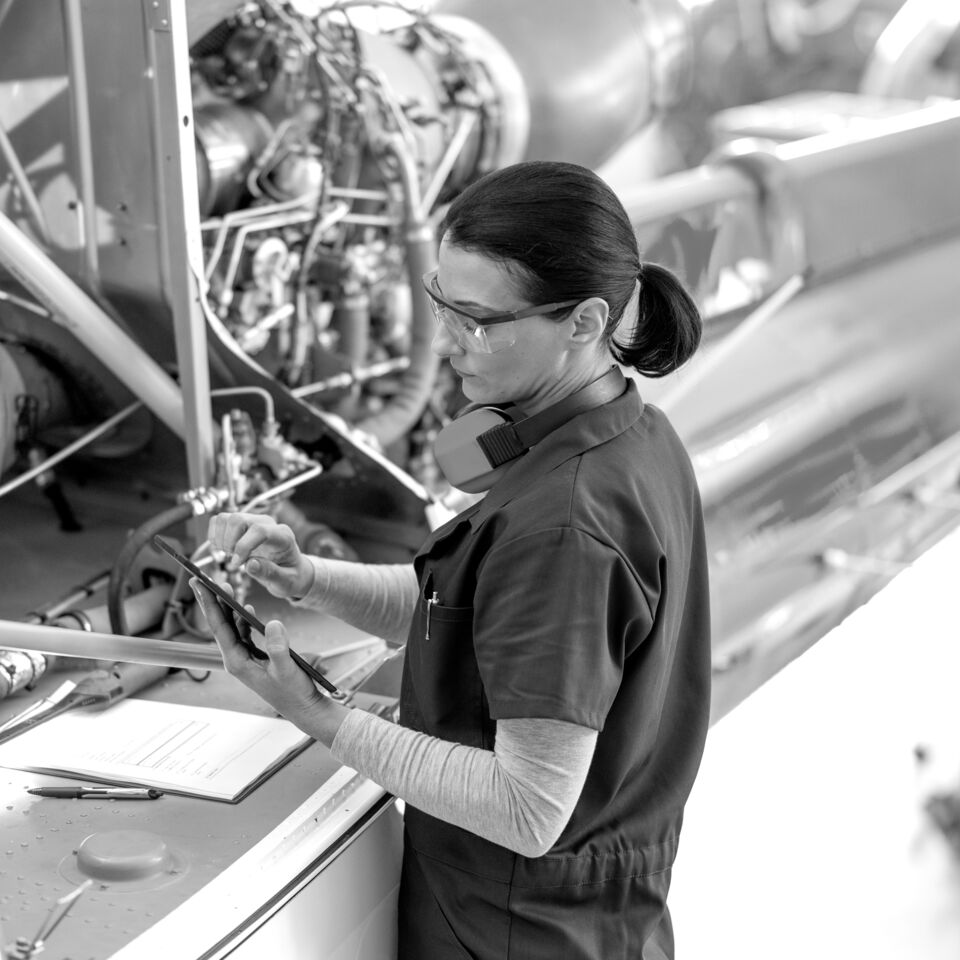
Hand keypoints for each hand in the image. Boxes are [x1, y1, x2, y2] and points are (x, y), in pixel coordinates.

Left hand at [189, 578, 347, 746]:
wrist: (303, 708)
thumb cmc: (294, 692)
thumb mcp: (287, 670)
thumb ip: (278, 647)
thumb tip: (271, 622)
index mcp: (237, 662)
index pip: (219, 628)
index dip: (209, 604)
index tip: (200, 584)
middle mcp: (236, 659)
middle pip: (219, 625)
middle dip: (211, 602)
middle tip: (201, 579)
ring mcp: (245, 658)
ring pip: (231, 627)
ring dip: (227, 607)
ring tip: (222, 587)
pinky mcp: (255, 657)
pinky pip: (243, 633)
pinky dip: (243, 618)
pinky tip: (245, 607)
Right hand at [207, 512, 313, 599]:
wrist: (291, 569)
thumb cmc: (291, 575)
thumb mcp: (286, 581)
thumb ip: (270, 573)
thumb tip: (250, 564)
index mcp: (283, 536)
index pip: (259, 530)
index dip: (243, 546)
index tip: (237, 564)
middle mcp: (267, 523)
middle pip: (238, 519)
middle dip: (229, 542)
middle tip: (234, 561)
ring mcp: (253, 521)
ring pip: (225, 518)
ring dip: (220, 539)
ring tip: (229, 555)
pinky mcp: (242, 524)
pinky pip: (220, 521)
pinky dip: (215, 535)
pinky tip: (224, 549)